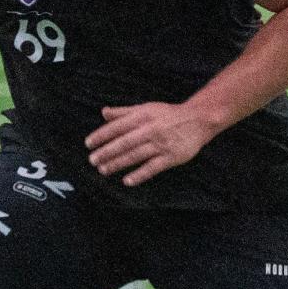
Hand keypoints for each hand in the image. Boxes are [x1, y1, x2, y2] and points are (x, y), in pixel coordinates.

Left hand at [85, 102, 215, 185]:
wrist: (199, 119)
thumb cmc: (168, 114)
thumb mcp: (146, 108)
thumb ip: (123, 112)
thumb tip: (103, 113)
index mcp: (142, 116)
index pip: (117, 127)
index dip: (101, 135)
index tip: (88, 144)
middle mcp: (150, 130)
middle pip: (124, 142)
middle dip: (106, 152)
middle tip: (92, 160)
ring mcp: (161, 144)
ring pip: (135, 155)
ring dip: (118, 163)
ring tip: (103, 170)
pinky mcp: (171, 157)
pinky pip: (152, 167)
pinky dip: (139, 175)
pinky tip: (127, 181)